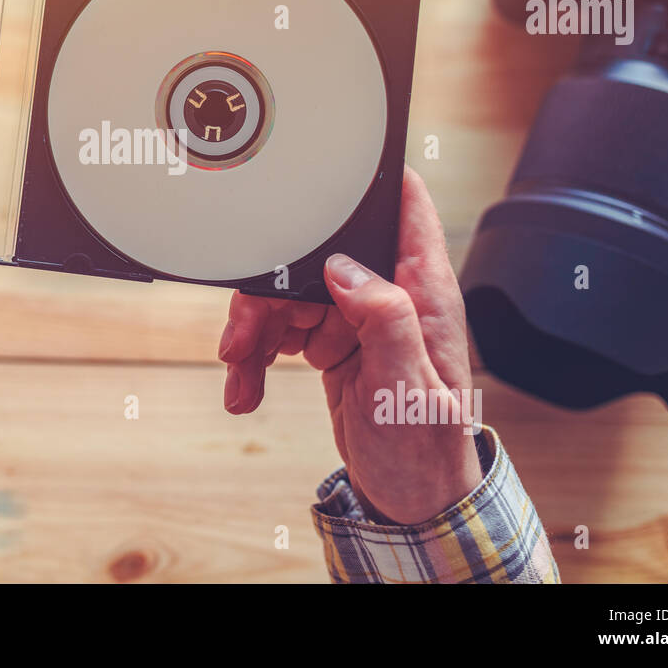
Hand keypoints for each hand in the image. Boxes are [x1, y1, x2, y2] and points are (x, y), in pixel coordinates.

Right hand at [217, 166, 481, 524]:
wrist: (412, 502)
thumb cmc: (428, 453)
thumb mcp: (408, 392)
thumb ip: (386, 321)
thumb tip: (345, 268)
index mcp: (423, 292)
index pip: (405, 208)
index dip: (369, 176)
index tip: (318, 164)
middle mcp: (390, 295)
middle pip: (316, 256)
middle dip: (269, 291)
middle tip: (241, 336)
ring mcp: (359, 318)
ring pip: (290, 295)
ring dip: (254, 332)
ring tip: (239, 374)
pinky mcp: (334, 342)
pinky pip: (283, 331)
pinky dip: (257, 357)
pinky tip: (246, 387)